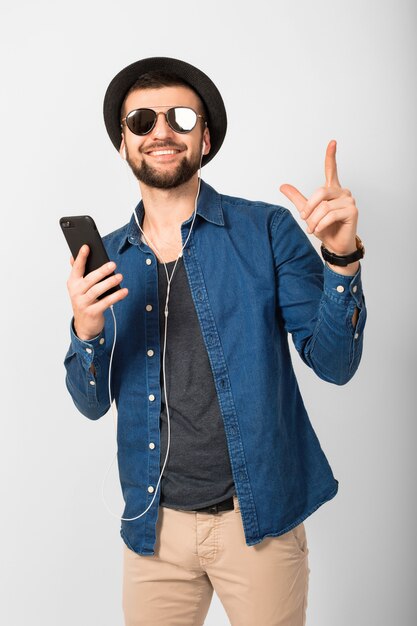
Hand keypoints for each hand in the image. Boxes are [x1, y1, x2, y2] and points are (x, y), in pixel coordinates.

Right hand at [67, 244, 127, 340]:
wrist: (84, 326)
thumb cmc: (84, 301)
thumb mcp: (79, 288)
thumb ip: (78, 273)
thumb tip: (72, 256)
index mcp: (72, 283)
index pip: (76, 268)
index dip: (81, 257)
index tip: (86, 246)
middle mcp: (75, 293)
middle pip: (89, 279)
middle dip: (101, 271)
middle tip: (113, 264)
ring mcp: (83, 303)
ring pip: (96, 291)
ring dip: (109, 283)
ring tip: (120, 276)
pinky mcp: (92, 312)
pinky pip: (105, 303)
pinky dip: (115, 296)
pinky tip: (124, 291)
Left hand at [279, 140, 357, 255]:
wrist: (334, 245)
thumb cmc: (325, 228)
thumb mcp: (307, 212)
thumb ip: (297, 198)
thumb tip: (282, 186)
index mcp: (332, 190)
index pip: (331, 169)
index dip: (331, 156)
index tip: (332, 142)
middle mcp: (342, 192)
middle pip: (320, 192)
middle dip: (309, 209)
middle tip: (305, 220)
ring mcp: (349, 200)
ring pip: (324, 206)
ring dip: (314, 220)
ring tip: (312, 229)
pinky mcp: (353, 211)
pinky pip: (331, 215)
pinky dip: (321, 224)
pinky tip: (319, 230)